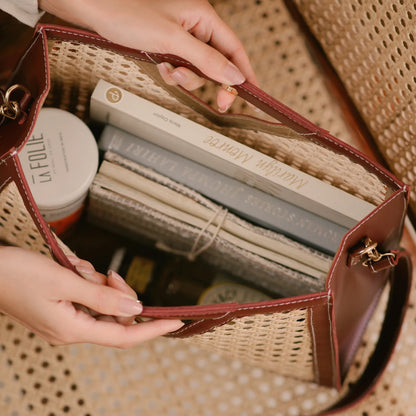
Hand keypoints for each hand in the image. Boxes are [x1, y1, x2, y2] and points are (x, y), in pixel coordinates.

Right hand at [0, 246, 182, 347]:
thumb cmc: (17, 275)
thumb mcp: (64, 282)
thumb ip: (103, 298)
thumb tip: (135, 312)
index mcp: (72, 329)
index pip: (124, 336)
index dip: (153, 329)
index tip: (175, 321)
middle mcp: (70, 329)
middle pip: (114, 316)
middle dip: (118, 293)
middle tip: (109, 274)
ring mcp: (65, 319)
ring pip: (101, 303)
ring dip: (97, 283)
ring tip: (77, 270)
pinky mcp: (60, 308)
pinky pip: (86, 296)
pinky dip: (86, 282)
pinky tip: (71, 270)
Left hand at [38, 0, 257, 111]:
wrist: (93, 11)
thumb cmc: (126, 12)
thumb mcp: (173, 40)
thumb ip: (206, 59)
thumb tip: (234, 76)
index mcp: (202, 16)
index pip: (234, 48)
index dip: (245, 72)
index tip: (253, 94)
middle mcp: (195, 27)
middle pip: (218, 63)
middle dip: (212, 81)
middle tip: (219, 103)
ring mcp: (181, 39)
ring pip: (198, 70)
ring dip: (187, 78)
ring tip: (170, 71)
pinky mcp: (168, 48)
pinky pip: (181, 69)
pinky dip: (173, 75)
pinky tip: (162, 67)